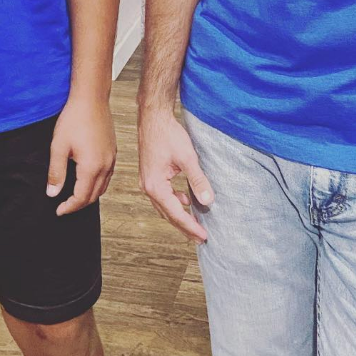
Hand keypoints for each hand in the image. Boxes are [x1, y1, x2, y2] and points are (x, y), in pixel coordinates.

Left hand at [47, 94, 115, 216]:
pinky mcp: (113, 150)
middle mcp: (105, 165)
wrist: (91, 98)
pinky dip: (98, 183)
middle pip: (94, 196)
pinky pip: (108, 175)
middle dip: (79, 204)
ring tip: (75, 195)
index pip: (81, 198)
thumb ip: (56, 172)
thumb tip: (52, 193)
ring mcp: (112, 158)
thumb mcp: (59, 147)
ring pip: (103, 187)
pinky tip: (87, 178)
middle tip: (64, 206)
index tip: (58, 211)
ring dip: (90, 195)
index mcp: (91, 167)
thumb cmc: (74, 119)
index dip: (69, 207)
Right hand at [138, 107, 213, 242]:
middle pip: (167, 214)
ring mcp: (147, 181)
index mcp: (155, 186)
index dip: (190, 226)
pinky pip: (162, 196)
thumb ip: (197, 180)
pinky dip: (174, 202)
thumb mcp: (187, 158)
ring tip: (194, 223)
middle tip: (200, 237)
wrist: (153, 117)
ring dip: (179, 215)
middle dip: (184, 226)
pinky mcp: (150, 175)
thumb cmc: (167, 134)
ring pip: (164, 206)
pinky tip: (185, 199)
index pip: (175, 213)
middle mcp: (148, 187)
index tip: (203, 236)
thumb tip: (207, 200)